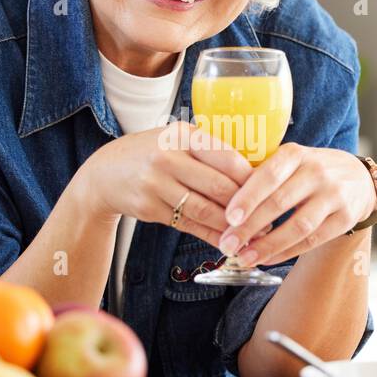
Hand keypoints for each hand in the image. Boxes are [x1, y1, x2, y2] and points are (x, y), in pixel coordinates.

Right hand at [78, 121, 271, 248]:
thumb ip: (209, 151)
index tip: (271, 191)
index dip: (252, 178)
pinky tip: (227, 241)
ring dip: (231, 226)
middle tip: (270, 218)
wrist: (104, 173)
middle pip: (219, 186)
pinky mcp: (150, 208)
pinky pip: (188, 225)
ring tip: (253, 234)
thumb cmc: (151, 154)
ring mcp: (157, 184)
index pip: (228, 158)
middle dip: (247, 206)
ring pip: (205, 210)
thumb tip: (255, 173)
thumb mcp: (176, 139)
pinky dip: (210, 235)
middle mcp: (168, 157)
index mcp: (183, 135)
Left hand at [218, 144, 376, 267]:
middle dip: (250, 226)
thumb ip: (262, 175)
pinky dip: (287, 252)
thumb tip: (221, 201)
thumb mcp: (289, 161)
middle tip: (227, 245)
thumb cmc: (308, 171)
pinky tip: (267, 259)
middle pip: (280, 202)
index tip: (228, 217)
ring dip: (268, 245)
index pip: (269, 174)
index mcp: (296, 153)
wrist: (358, 178)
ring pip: (298, 225)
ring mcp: (334, 195)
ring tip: (244, 258)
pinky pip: (313, 240)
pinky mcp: (346, 218)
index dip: (248, 196)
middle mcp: (317, 172)